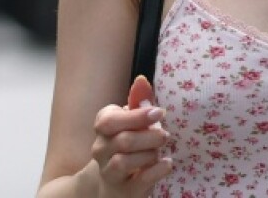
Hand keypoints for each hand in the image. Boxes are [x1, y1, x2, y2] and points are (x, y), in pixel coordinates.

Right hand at [90, 75, 171, 195]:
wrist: (119, 180)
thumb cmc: (132, 142)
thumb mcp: (136, 120)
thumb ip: (140, 101)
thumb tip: (141, 80)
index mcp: (103, 127)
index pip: (109, 121)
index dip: (136, 116)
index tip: (160, 113)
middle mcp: (100, 150)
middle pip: (122, 141)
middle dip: (150, 137)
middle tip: (165, 135)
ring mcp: (108, 173)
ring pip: (123, 162)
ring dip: (149, 155)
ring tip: (159, 152)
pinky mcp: (123, 191)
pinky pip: (138, 181)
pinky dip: (157, 171)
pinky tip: (167, 164)